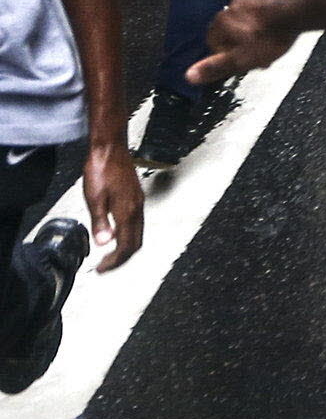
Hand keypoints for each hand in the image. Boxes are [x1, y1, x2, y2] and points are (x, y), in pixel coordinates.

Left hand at [81, 140, 143, 272]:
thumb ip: (100, 222)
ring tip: (109, 254)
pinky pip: (137, 224)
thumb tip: (104, 243)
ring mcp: (138, 203)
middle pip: (136, 244)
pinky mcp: (136, 198)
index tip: (101, 269)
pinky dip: (127, 236)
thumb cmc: (102, 169)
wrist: (110, 149)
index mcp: (127, 212)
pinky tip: (115, 234)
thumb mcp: (95, 197)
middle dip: (121, 259)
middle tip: (105, 266)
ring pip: (138, 234)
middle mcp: (136, 209)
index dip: (114, 262)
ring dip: (125, 248)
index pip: (126, 246)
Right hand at [187, 0, 305, 87]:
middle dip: (244, 42)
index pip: (213, 41)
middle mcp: (234, 4)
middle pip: (233, 28)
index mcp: (223, 20)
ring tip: (274, 42)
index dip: (226, 55)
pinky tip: (283, 25)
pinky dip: (272, 16)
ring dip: (258, 29)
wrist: (301, 9)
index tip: (240, 63)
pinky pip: (267, 6)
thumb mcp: (242, 59)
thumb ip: (216, 67)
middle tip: (260, 55)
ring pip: (250, 16)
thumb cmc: (271, 36)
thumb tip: (190, 76)